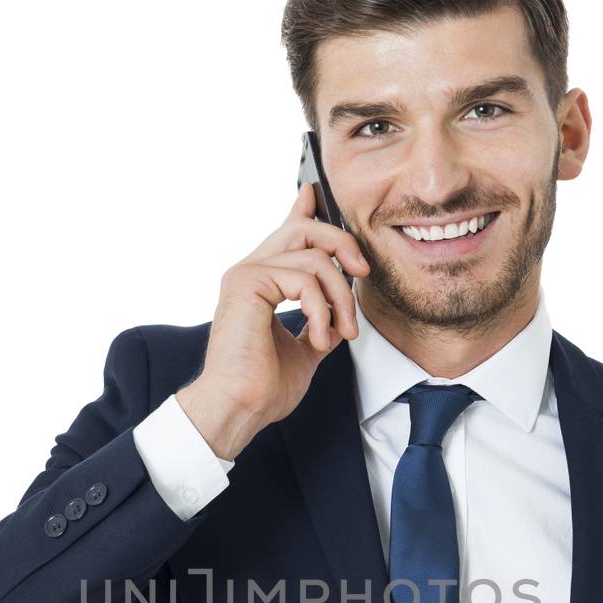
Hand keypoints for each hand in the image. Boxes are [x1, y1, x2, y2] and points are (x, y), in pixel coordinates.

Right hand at [176, 180, 369, 459]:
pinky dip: (322, 310)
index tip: (315, 194)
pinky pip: (304, 280)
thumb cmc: (262, 388)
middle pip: (305, 229)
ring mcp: (246, 274)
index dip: (304, 210)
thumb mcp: (304, 350)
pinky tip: (319, 338)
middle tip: (363, 274)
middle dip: (343, 245)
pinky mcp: (247, 283)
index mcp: (260, 283)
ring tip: (340, 332)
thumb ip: (319, 323)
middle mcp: (250, 272)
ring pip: (314, 257)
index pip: (285, 233)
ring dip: (340, 297)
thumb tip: (340, 316)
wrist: (239, 409)